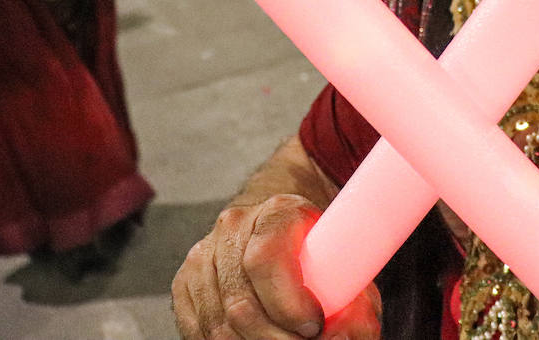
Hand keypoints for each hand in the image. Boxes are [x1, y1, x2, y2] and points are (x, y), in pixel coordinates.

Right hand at [173, 194, 380, 339]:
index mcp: (277, 211)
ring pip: (218, 323)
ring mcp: (203, 255)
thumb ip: (352, 297)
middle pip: (240, 302)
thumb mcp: (344, 258)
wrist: (280, 224)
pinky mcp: (185, 282)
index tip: (315, 326)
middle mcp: (233, 227)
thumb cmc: (316, 247)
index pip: (266, 258)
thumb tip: (347, 335)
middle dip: (275, 338)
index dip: (289, 302)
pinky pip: (199, 330)